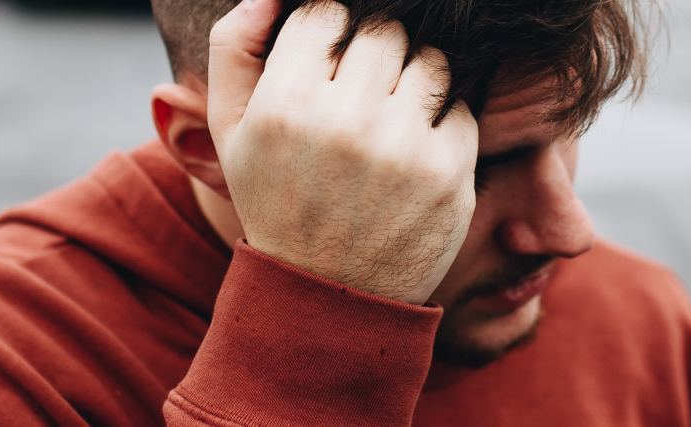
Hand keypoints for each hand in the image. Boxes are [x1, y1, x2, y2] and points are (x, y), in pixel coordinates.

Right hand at [207, 0, 477, 303]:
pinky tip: (412, 151)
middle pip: (382, 30)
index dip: (326, 35)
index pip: (324, 13)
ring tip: (390, 117)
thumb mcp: (230, 132)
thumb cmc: (276, 200)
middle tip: (362, 95)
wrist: (329, 294)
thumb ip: (232, 48)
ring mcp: (404, 148)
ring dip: (413, 79)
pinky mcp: (452, 172)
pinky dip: (441, 120)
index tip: (325, 69)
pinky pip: (460, 105)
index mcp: (284, 106)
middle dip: (372, 54)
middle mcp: (346, 121)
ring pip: (429, 59)